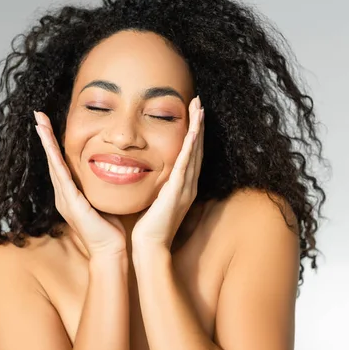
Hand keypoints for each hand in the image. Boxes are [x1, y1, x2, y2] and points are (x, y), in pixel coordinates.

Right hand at [34, 111, 126, 257]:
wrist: (110, 251)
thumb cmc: (110, 229)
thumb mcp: (104, 200)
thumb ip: (102, 187)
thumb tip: (114, 169)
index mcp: (71, 194)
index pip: (61, 163)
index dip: (54, 143)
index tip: (49, 124)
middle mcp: (63, 194)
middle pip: (52, 159)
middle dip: (45, 136)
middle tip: (38, 115)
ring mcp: (65, 198)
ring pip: (53, 163)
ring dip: (46, 142)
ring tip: (39, 122)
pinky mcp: (71, 202)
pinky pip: (61, 176)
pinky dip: (54, 158)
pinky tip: (50, 145)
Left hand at [131, 95, 204, 250]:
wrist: (150, 247)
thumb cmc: (149, 227)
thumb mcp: (155, 200)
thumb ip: (158, 186)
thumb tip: (150, 173)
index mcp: (183, 186)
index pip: (191, 154)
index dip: (194, 133)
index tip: (193, 114)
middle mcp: (189, 185)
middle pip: (197, 149)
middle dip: (199, 124)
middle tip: (199, 103)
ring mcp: (185, 188)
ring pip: (195, 152)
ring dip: (198, 129)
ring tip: (199, 108)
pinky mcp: (177, 192)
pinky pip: (185, 165)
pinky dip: (191, 148)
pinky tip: (193, 132)